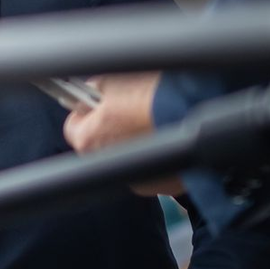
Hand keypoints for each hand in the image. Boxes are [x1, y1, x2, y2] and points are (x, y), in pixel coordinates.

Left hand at [63, 73, 182, 194]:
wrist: (196, 111)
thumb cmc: (154, 96)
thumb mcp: (115, 82)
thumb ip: (96, 89)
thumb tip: (94, 89)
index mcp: (87, 139)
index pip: (73, 127)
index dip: (85, 112)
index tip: (96, 104)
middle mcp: (106, 166)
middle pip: (100, 145)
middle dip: (111, 129)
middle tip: (129, 112)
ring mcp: (135, 180)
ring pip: (129, 160)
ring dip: (136, 145)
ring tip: (153, 124)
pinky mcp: (162, 186)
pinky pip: (154, 172)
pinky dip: (159, 158)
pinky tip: (168, 139)